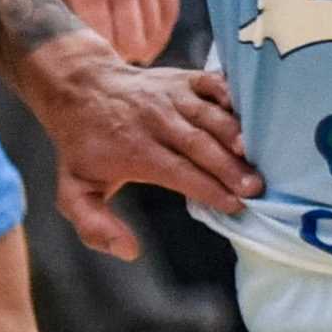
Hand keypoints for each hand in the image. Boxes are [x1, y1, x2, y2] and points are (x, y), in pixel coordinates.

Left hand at [24, 46, 260, 259]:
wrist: (80, 89)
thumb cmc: (85, 147)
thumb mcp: (74, 191)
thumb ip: (94, 225)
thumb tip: (129, 252)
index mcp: (133, 149)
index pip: (177, 171)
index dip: (207, 189)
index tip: (234, 205)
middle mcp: (154, 120)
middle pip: (199, 144)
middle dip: (230, 167)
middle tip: (256, 188)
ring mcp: (170, 95)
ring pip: (209, 115)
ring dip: (236, 134)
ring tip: (257, 155)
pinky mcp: (182, 79)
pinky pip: (211, 84)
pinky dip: (232, 96)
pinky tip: (250, 113)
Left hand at [32, 0, 179, 61]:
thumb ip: (48, 2)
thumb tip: (50, 43)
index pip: (101, 41)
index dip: (97, 59)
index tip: (89, 65)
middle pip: (132, 44)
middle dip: (120, 59)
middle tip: (108, 61)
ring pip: (156, 32)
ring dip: (141, 47)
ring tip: (126, 50)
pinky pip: (171, 11)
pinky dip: (160, 29)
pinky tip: (146, 34)